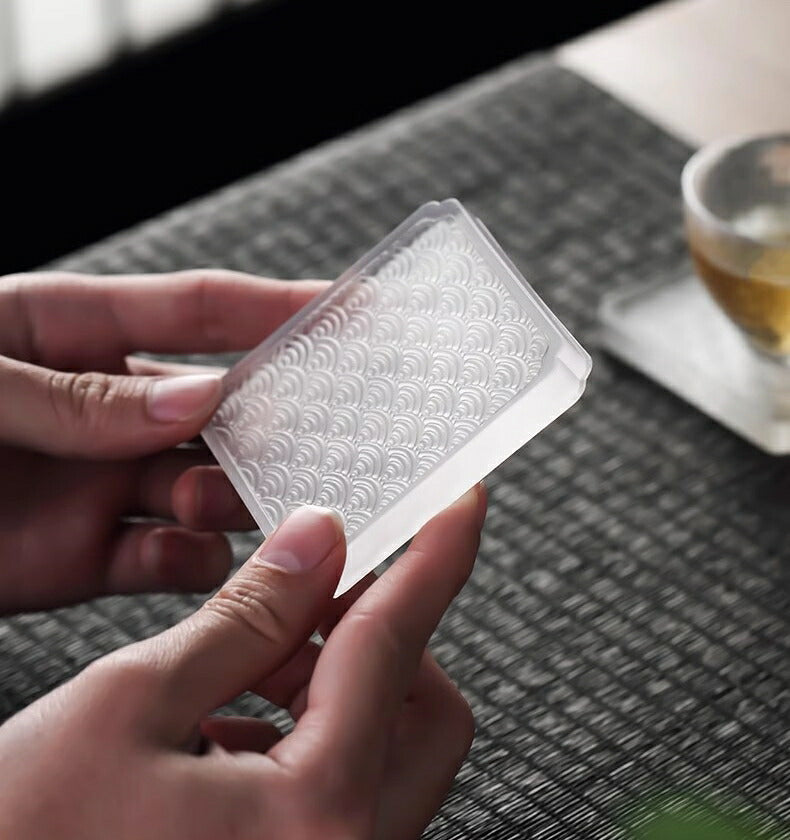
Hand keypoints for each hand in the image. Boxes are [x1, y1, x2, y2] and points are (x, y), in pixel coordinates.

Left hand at [0, 270, 326, 612]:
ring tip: (208, 499)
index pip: (199, 311)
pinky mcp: (83, 558)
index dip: (279, 307)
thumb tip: (196, 398)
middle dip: (271, 423)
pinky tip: (191, 555)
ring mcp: (100, 485)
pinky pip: (168, 559)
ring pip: (206, 487)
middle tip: (311, 438)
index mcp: (71, 334)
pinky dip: (196, 562)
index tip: (355, 310)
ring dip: (230, 495)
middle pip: (221, 410)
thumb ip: (76, 397)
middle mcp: (104, 412)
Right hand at [0, 486, 485, 839]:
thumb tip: (317, 543)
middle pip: (424, 710)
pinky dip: (307, 732)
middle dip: (381, 634)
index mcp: (314, 815)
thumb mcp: (127, 704)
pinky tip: (233, 715)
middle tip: (318, 586)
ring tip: (254, 651)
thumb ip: (245, 617)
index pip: (399, 644)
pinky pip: (342, 791)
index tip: (458, 502)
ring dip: (335, 681)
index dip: (434, 556)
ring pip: (385, 750)